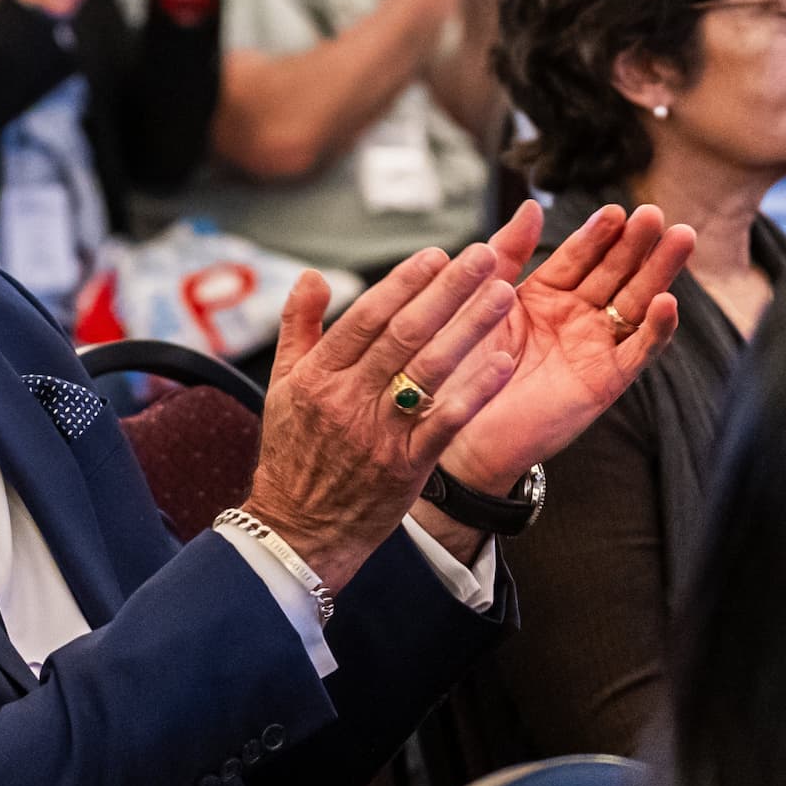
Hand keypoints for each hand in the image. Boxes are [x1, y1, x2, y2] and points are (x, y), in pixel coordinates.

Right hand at [241, 243, 527, 592]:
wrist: (300, 529)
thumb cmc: (294, 453)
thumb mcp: (282, 386)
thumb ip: (298, 326)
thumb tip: (312, 275)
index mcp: (318, 376)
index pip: (367, 316)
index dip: (404, 282)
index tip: (437, 255)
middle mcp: (348, 399)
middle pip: (405, 334)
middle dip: (448, 291)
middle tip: (484, 257)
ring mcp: (379, 433)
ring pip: (430, 369)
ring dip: (471, 328)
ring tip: (502, 294)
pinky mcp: (405, 466)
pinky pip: (446, 422)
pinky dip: (475, 391)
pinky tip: (503, 362)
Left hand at [435, 202, 685, 494]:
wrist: (457, 427)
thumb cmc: (463, 363)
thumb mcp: (484, 298)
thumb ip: (506, 252)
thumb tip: (532, 205)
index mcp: (547, 294)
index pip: (580, 255)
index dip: (599, 233)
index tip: (617, 208)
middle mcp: (576, 317)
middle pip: (616, 273)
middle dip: (637, 244)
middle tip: (655, 214)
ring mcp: (595, 347)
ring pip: (635, 303)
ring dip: (659, 273)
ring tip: (680, 238)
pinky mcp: (606, 381)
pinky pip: (637, 352)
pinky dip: (655, 329)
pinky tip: (667, 302)